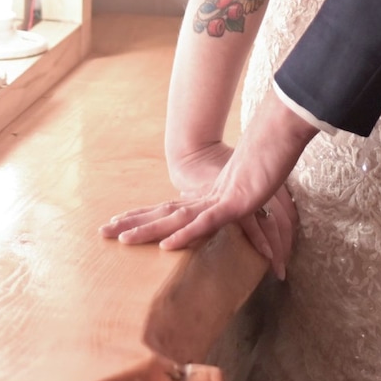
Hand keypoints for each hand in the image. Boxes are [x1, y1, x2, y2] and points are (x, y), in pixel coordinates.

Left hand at [101, 100, 317, 274]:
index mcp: (206, 196)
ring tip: (122, 240)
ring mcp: (217, 199)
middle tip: (102, 232)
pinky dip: (185, 235)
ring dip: (148, 230)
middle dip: (132, 224)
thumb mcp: (254, 190)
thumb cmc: (268, 159)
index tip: (121, 224)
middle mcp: (204, 197)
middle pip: (162, 213)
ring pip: (175, 219)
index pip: (168, 209)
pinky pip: (205, 222)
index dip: (145, 217)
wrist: (277, 135)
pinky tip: (166, 245)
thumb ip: (247, 205)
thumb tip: (245, 210)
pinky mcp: (233, 203)